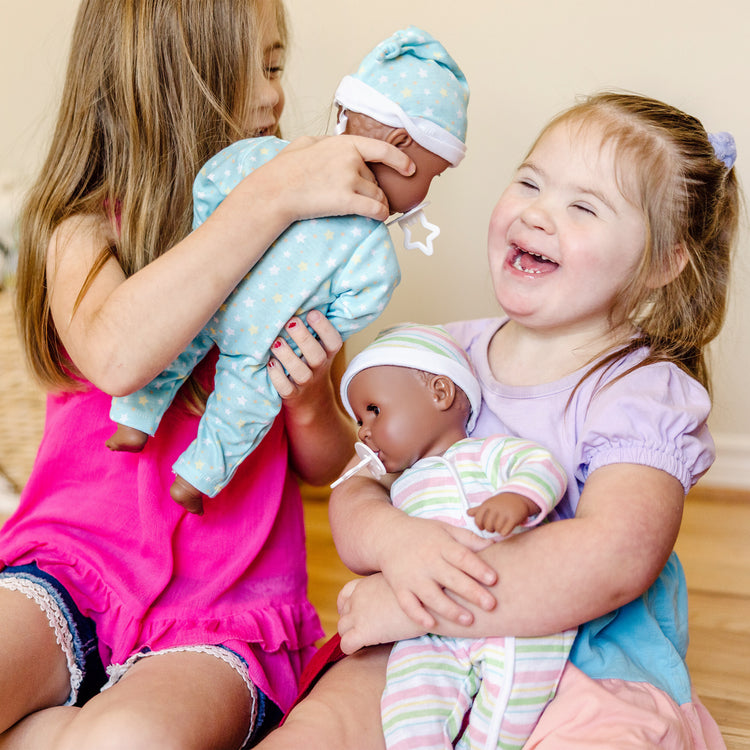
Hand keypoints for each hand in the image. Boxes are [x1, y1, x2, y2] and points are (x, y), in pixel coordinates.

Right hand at [252, 135, 414, 224]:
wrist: (275, 190)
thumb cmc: (285, 169)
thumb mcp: (305, 143)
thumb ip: (325, 142)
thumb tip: (333, 142)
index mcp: (343, 144)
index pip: (381, 149)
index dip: (399, 160)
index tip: (410, 168)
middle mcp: (351, 159)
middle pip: (374, 179)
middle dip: (372, 189)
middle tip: (364, 197)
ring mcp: (349, 179)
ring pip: (377, 195)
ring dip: (378, 203)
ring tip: (373, 209)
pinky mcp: (347, 200)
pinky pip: (375, 209)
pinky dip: (381, 214)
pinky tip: (380, 217)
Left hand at [267, 310, 341, 404]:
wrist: (311, 399)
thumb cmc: (309, 362)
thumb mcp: (318, 347)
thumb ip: (312, 329)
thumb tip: (296, 299)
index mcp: (328, 353)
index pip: (334, 342)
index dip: (325, 328)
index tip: (312, 313)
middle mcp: (319, 368)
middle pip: (317, 355)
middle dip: (304, 338)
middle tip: (290, 322)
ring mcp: (306, 383)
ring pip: (300, 372)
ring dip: (287, 356)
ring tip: (276, 342)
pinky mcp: (292, 394)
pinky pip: (286, 388)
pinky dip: (277, 376)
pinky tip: (270, 363)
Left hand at [337, 576, 424, 653]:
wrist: (427, 603)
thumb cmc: (420, 594)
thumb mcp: (398, 582)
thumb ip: (388, 588)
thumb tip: (391, 596)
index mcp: (366, 584)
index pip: (346, 594)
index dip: (347, 605)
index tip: (355, 614)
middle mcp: (358, 597)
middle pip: (344, 612)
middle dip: (350, 622)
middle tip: (362, 630)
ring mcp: (359, 614)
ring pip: (342, 628)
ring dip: (350, 635)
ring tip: (364, 641)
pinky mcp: (364, 631)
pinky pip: (346, 644)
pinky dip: (350, 648)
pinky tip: (360, 649)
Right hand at [375, 514, 497, 630]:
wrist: (387, 536)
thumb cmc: (424, 534)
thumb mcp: (446, 530)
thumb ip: (469, 539)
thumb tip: (495, 545)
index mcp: (441, 545)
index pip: (461, 556)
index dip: (477, 568)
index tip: (493, 579)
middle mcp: (427, 560)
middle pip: (451, 578)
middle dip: (471, 592)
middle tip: (491, 605)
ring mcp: (412, 575)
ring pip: (431, 595)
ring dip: (450, 609)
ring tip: (469, 620)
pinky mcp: (399, 587)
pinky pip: (408, 604)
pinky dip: (418, 615)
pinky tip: (432, 625)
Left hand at [467, 492, 538, 536]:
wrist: (519, 497)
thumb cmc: (501, 503)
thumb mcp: (489, 504)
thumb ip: (478, 509)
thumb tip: (467, 513)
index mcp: (487, 504)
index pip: (477, 520)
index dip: (480, 525)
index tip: (484, 526)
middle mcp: (495, 508)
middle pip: (487, 526)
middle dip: (490, 528)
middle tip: (495, 525)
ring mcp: (504, 513)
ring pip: (496, 530)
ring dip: (498, 530)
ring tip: (502, 525)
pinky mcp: (513, 518)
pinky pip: (504, 532)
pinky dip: (505, 532)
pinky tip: (507, 527)